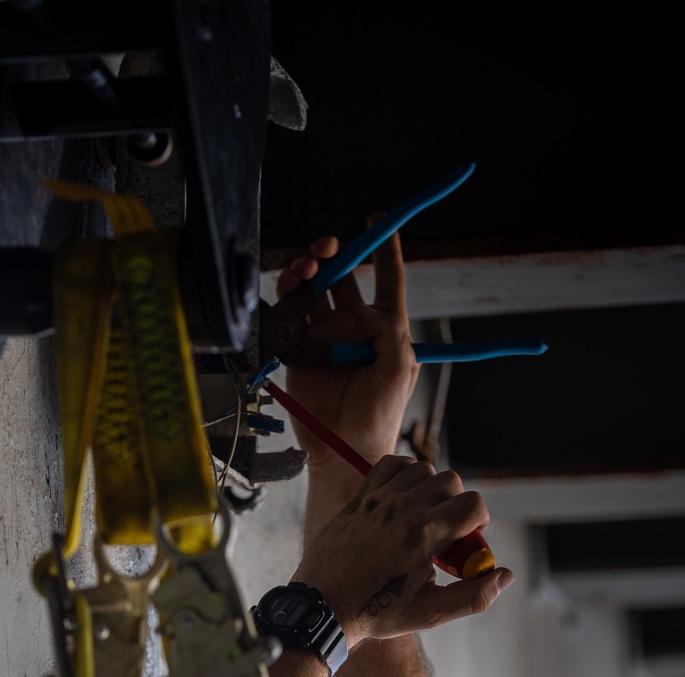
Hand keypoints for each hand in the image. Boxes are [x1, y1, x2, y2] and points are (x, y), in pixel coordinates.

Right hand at [275, 222, 417, 486]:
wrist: (343, 448)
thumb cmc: (379, 414)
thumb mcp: (398, 369)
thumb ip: (391, 332)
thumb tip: (368, 307)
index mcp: (384, 327)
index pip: (387, 279)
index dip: (384, 248)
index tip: (378, 219)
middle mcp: (353, 326)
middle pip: (342, 276)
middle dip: (332, 254)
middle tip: (325, 249)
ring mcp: (324, 336)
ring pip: (313, 289)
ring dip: (307, 271)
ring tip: (304, 271)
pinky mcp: (299, 349)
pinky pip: (289, 314)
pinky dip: (286, 296)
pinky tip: (289, 291)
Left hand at [294, 456, 511, 648]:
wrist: (324, 607)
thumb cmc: (377, 612)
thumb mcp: (431, 613)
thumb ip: (474, 596)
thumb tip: (506, 575)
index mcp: (422, 536)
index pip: (473, 504)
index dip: (478, 522)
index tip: (465, 541)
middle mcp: (400, 510)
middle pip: (451, 481)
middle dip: (457, 505)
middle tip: (443, 534)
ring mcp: (377, 500)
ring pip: (424, 469)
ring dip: (431, 489)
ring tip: (422, 518)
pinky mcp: (360, 497)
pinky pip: (392, 464)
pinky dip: (404, 474)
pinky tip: (403, 499)